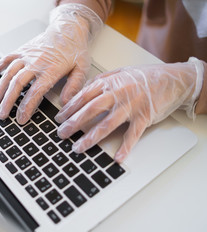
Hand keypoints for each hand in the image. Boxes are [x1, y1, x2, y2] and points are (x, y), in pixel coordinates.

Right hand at [0, 4, 102, 124]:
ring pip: (9, 72)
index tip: (21, 119)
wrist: (68, 28)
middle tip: (2, 115)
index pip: (35, 92)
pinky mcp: (22, 50)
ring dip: (0, 88)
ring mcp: (27, 55)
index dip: (26, 107)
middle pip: (17, 83)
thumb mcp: (82, 68)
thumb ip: (74, 87)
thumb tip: (66, 104)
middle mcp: (36, 62)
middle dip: (8, 101)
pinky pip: (6, 58)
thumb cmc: (75, 49)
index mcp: (51, 70)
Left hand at [55, 58, 203, 162]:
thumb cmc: (145, 76)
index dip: (69, 108)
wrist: (172, 79)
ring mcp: (131, 106)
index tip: (59, 118)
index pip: (83, 96)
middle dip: (73, 123)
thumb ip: (101, 80)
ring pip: (107, 124)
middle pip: (90, 110)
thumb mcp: (120, 72)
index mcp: (110, 82)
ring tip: (78, 147)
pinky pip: (133, 134)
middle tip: (61, 134)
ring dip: (90, 137)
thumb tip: (83, 89)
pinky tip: (117, 158)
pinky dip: (125, 147)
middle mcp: (118, 93)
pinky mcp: (144, 117)